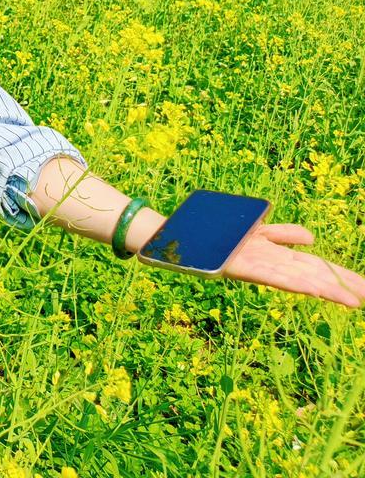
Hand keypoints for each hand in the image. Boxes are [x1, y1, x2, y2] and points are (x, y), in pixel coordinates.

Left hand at [221, 222, 364, 308]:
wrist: (184, 234)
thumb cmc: (219, 233)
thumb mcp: (257, 229)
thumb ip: (283, 234)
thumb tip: (312, 239)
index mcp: (276, 255)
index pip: (315, 266)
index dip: (340, 276)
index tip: (364, 288)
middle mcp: (271, 263)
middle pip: (312, 274)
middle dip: (341, 286)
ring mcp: (257, 266)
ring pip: (297, 279)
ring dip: (325, 290)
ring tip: (352, 301)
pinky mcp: (240, 268)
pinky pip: (270, 276)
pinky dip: (293, 283)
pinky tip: (314, 289)